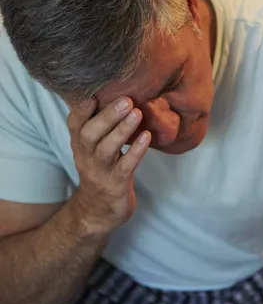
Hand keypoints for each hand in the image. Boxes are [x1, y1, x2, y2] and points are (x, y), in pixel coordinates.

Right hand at [67, 97, 150, 234]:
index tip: (93, 92)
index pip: (74, 123)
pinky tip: (147, 137)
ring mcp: (100, 172)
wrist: (98, 211)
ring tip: (137, 113)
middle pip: (90, 134)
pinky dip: (136, 151)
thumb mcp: (94, 148)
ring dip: (122, 130)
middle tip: (126, 100)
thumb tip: (117, 95)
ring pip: (106, 149)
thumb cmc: (101, 171)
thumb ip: (100, 126)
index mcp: (80, 145)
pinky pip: (125, 166)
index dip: (81, 108)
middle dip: (107, 116)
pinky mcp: (116, 185)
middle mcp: (86, 157)